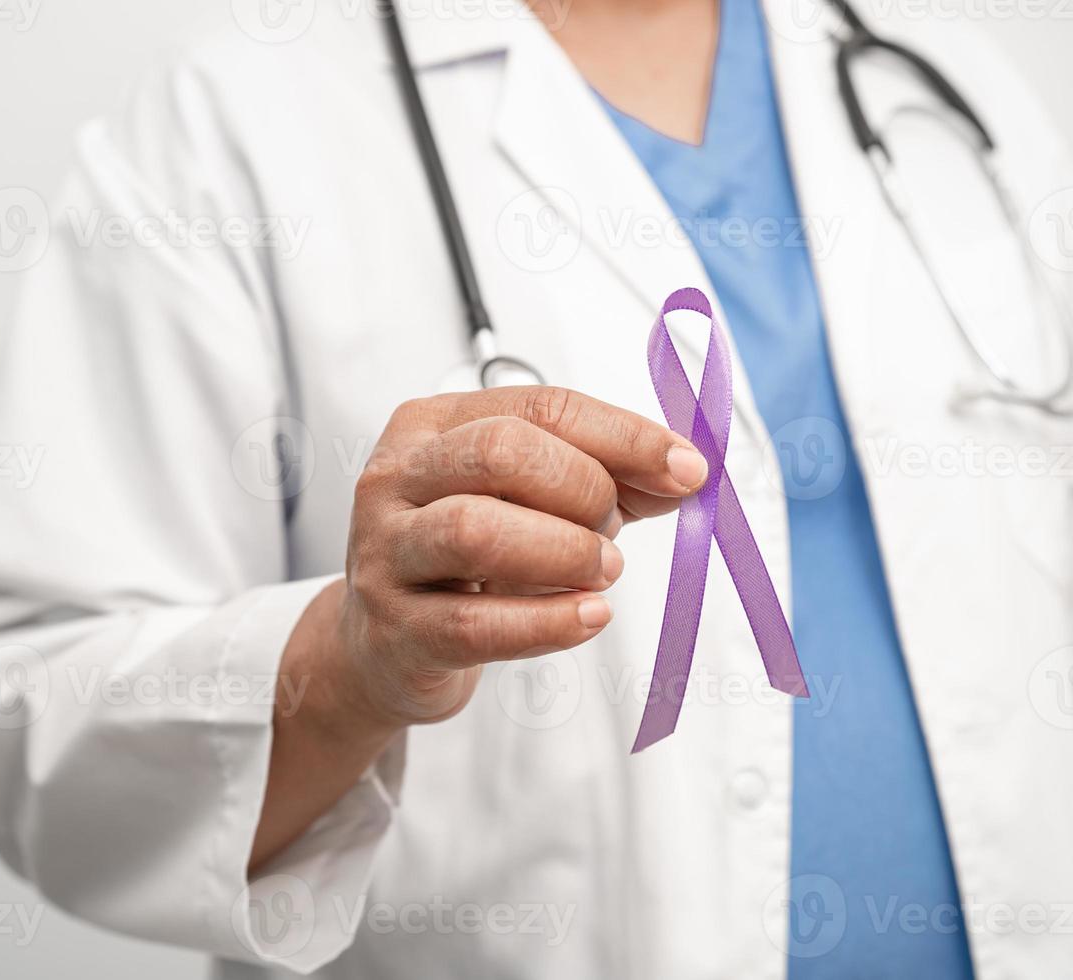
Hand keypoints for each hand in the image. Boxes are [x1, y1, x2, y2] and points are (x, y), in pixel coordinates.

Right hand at [251, 386, 706, 869]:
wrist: (387, 648)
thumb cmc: (466, 561)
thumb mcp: (528, 501)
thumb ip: (607, 478)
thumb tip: (686, 473)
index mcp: (433, 426)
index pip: (540, 407)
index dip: (623, 436)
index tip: (686, 469)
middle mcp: (398, 479)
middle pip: (502, 452)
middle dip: (584, 489)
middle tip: (612, 533)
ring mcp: (386, 555)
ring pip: (478, 531)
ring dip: (565, 551)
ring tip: (602, 573)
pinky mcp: (396, 632)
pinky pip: (475, 625)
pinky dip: (547, 622)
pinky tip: (588, 616)